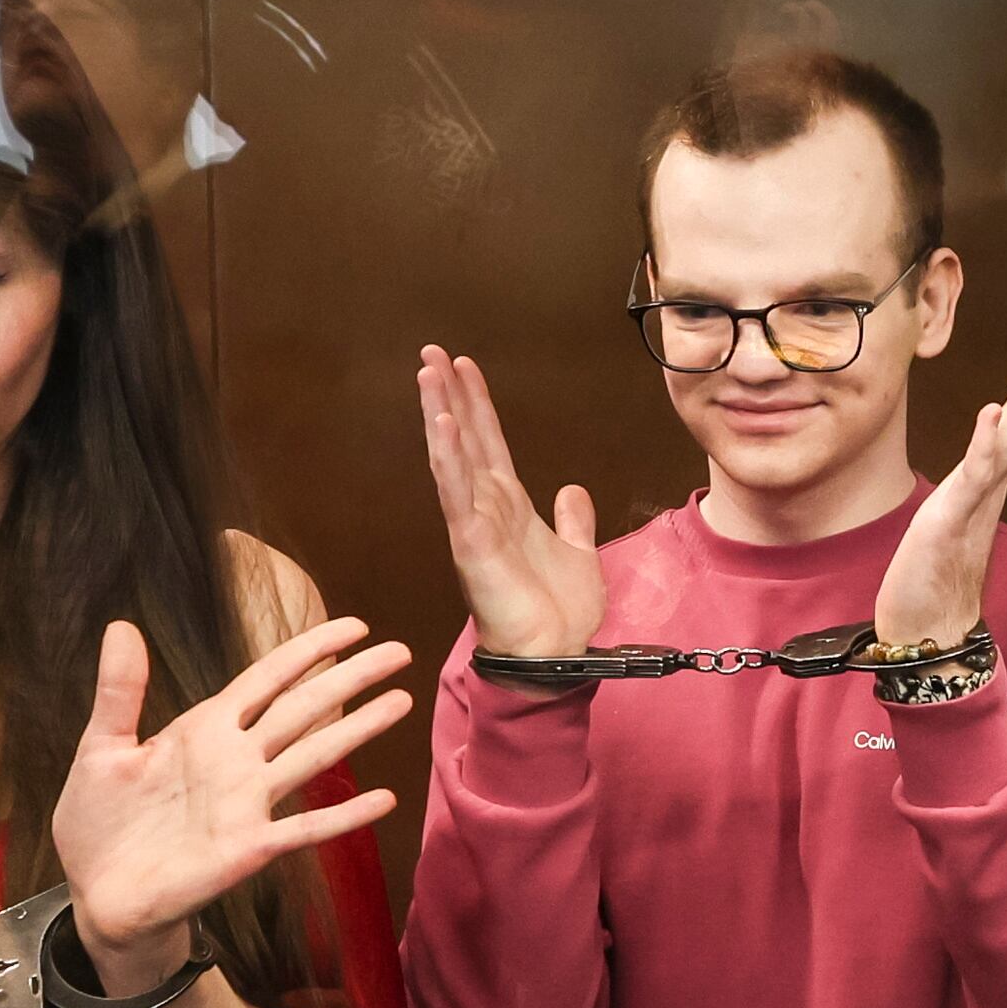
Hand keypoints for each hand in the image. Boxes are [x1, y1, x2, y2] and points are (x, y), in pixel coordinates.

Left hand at [52, 614, 412, 987]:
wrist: (96, 893)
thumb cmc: (99, 823)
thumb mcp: (102, 748)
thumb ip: (119, 691)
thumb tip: (122, 626)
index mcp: (203, 730)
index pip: (268, 679)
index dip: (310, 651)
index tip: (354, 626)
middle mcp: (235, 761)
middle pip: (305, 708)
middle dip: (351, 679)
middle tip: (400, 651)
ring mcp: (246, 804)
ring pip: (314, 756)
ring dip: (358, 729)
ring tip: (402, 701)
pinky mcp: (247, 849)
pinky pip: (304, 829)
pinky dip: (344, 815)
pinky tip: (383, 799)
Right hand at [417, 346, 608, 662]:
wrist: (556, 655)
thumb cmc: (560, 614)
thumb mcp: (578, 553)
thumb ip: (572, 519)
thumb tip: (571, 488)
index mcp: (510, 506)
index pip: (490, 443)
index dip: (477, 403)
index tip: (464, 366)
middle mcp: (486, 509)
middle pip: (465, 438)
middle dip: (449, 395)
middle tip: (431, 352)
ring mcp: (475, 524)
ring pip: (453, 457)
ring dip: (440, 413)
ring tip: (428, 372)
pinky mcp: (472, 544)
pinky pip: (456, 494)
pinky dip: (449, 458)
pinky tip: (443, 424)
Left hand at [871, 332, 1006, 653]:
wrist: (927, 636)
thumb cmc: (933, 583)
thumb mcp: (954, 525)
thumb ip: (978, 494)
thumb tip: (1004, 470)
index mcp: (984, 486)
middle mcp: (986, 490)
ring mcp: (972, 503)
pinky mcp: (952, 519)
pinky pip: (973, 477)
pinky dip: (985, 444)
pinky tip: (992, 413)